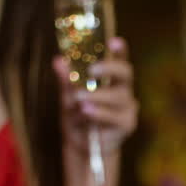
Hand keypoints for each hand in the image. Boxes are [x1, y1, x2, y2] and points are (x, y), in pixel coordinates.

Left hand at [55, 37, 138, 153]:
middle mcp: (123, 89)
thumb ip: (66, 81)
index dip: (120, 50)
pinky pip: (115, 116)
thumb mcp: (68, 96)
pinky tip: (86, 112)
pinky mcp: (127, 124)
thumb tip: (58, 61)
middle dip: (109, 68)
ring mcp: (128, 107)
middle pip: (126, 73)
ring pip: (118, 96)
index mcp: (111, 78)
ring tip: (79, 100)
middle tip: (91, 70)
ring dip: (97, 96)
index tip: (114, 41)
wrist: (80, 145)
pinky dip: (99, 113)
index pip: (120, 59)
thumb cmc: (76, 116)